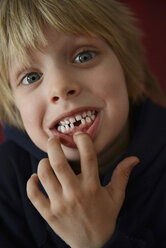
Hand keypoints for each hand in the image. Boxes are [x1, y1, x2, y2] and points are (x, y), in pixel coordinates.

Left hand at [27, 133, 138, 247]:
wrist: (93, 245)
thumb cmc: (105, 216)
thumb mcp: (116, 196)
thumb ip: (122, 175)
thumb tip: (134, 158)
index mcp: (93, 187)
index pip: (88, 157)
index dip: (83, 141)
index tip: (79, 135)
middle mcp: (75, 194)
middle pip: (59, 163)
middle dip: (54, 146)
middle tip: (53, 139)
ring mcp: (60, 204)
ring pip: (44, 176)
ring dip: (43, 163)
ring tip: (47, 160)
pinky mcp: (49, 214)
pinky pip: (34, 195)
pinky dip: (31, 182)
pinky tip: (35, 177)